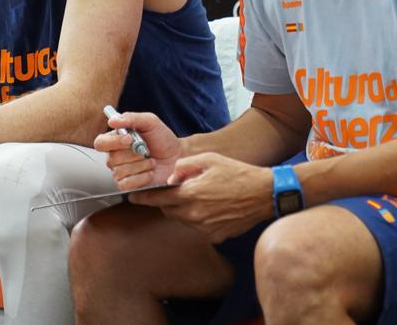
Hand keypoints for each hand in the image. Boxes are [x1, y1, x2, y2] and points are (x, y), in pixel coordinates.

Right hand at [92, 111, 180, 189]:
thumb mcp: (150, 122)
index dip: (113, 142)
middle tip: (146, 150)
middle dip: (133, 155)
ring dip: (140, 166)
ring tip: (151, 161)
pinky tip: (149, 172)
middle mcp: (115, 156)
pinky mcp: (128, 185)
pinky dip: (140, 178)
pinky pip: (125, 184)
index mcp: (116, 140)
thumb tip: (112, 121)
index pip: (100, 143)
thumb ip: (131, 118)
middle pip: (111, 159)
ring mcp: (120, 171)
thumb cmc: (163, 138)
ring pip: (119, 172)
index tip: (130, 139)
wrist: (178, 156)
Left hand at [131, 152, 273, 242]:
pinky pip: (198, 228)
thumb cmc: (237, 173)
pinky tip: (213, 208)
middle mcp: (194, 215)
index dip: (143, 198)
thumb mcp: (208, 160)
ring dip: (184, 210)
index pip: (158, 199)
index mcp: (190, 194)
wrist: (264, 194)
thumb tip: (170, 178)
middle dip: (168, 201)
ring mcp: (204, 228)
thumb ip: (184, 167)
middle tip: (176, 191)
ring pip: (183, 220)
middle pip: (168, 211)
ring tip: (202, 196)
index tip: (132, 198)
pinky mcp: (214, 237)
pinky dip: (199, 219)